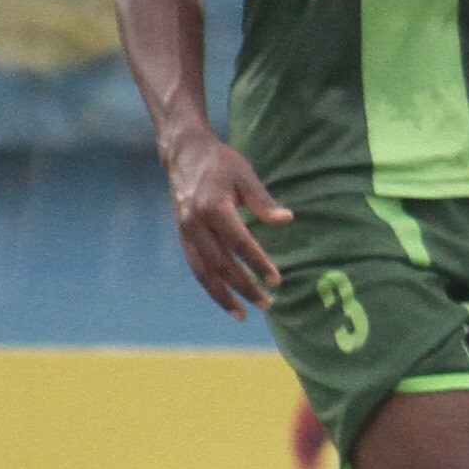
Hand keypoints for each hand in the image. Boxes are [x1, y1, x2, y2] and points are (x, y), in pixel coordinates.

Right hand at [164, 134, 287, 314]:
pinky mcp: (182, 236)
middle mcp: (195, 224)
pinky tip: (225, 298)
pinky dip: (210, 285)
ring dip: (223, 296)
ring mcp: (185, 232)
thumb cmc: (220, 162)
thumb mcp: (245, 175)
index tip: (276, 281)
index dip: (258, 263)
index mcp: (213, 207)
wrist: (184, 154)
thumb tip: (286, 220)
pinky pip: (195, 267)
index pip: (240, 243)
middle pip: (221, 264)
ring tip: (242, 315)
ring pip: (203, 272)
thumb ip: (264, 201)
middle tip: (267, 305)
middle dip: (244, 287)